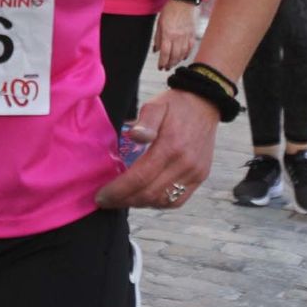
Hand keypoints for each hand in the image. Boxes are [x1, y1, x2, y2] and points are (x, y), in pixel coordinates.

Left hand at [96, 88, 218, 209]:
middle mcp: (185, 163)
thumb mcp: (156, 105)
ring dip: (139, 203)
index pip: (140, 177)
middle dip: (123, 200)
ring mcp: (194, 173)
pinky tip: (144, 198)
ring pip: (163, 201)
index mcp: (171, 146)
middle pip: (149, 193)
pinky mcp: (200, 177)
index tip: (101, 196)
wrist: (205, 103)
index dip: (118, 190)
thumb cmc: (175, 105)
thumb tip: (135, 136)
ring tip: (121, 199)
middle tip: (106, 201)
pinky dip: (158, 203)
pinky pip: (177, 200)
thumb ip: (145, 121)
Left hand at [153, 0, 196, 69]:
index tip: (160, 67)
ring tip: (173, 64)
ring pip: (182, 54)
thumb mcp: (160, 23)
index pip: (165, 53)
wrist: (184, 0)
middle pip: (174, 56)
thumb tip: (156, 50)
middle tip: (166, 68)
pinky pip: (190, 48)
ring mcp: (186, 36)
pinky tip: (182, 57)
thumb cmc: (170, 10)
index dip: (162, 62)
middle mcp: (178, 37)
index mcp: (168, 34)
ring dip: (177, 61)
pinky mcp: (192, 34)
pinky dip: (186, 54)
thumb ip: (158, 38)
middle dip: (169, 64)